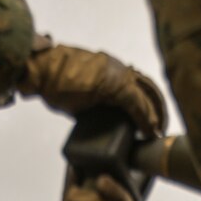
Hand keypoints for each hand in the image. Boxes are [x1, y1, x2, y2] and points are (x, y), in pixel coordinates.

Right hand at [18, 39, 166, 136]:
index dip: (148, 102)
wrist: (41, 70)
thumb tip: (97, 117)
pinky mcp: (114, 85)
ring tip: (157, 132)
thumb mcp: (80, 93)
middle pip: (149, 88)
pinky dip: (145, 118)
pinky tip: (149, 130)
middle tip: (160, 128)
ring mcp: (117, 75)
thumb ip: (94, 103)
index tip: (152, 119)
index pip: (139, 84)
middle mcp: (118, 69)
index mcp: (111, 69)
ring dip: (155, 115)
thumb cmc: (53, 80)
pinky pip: (136, 103)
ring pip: (147, 95)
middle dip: (158, 109)